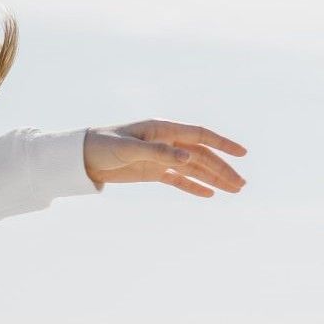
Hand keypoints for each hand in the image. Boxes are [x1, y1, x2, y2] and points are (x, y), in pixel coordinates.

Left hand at [82, 120, 247, 196]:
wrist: (81, 157)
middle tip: (241, 185)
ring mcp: (160, 157)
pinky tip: (210, 194)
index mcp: (163, 129)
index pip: (200, 135)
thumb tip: (188, 156)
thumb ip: (159, 152)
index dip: (222, 143)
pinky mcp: (152, 171)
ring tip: (235, 190)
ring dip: (214, 178)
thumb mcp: (130, 148)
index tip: (242, 153)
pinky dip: (194, 186)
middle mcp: (166, 141)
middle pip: (201, 155)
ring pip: (194, 168)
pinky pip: (178, 179)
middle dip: (222, 169)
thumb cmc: (103, 145)